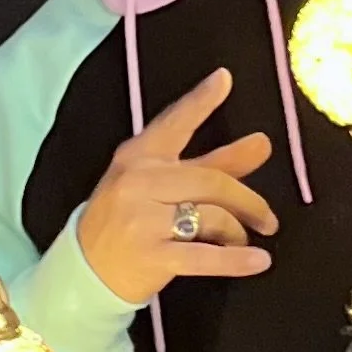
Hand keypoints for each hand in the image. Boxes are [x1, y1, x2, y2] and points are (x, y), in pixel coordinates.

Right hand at [77, 66, 276, 307]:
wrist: (85, 272)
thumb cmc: (125, 221)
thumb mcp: (158, 185)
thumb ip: (212, 164)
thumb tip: (262, 144)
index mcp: (138, 157)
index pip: (174, 124)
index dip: (199, 101)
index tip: (224, 79)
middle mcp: (139, 182)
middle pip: (211, 180)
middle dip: (248, 200)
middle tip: (267, 217)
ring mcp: (142, 219)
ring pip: (212, 215)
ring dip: (238, 231)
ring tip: (245, 240)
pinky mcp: (152, 256)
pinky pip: (205, 256)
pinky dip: (235, 259)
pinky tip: (259, 260)